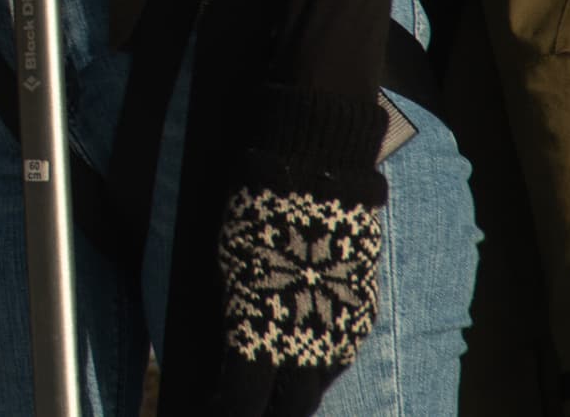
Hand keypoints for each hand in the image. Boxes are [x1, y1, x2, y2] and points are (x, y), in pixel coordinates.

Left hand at [208, 87, 391, 416]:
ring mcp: (343, 332)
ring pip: (319, 382)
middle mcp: (310, 346)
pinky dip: (319, 359)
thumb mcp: (229, 268)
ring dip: (297, 390)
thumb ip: (235, 316)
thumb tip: (231, 348)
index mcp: (263, 337)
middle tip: (248, 405)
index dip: (226, 410)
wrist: (316, 175)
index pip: (244, 401)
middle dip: (270, 412)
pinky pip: (340, 352)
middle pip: (292, 408)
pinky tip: (304, 351)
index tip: (207, 409)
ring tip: (274, 389)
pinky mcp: (362, 313)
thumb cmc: (255, 216)